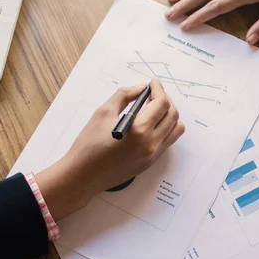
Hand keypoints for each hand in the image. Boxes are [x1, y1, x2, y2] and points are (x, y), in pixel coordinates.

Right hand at [36, 79, 184, 219]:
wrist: (83, 175)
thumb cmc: (89, 144)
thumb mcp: (103, 112)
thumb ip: (124, 95)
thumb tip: (141, 88)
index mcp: (140, 130)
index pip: (161, 104)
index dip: (159, 89)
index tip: (153, 82)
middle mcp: (151, 144)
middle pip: (173, 115)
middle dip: (165, 100)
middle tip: (153, 94)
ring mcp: (153, 155)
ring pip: (175, 130)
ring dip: (169, 115)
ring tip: (154, 109)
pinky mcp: (150, 163)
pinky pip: (167, 142)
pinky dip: (165, 128)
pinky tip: (150, 124)